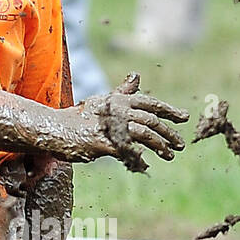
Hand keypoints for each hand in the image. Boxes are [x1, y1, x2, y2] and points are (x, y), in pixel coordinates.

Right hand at [64, 74, 187, 171]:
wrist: (56, 129)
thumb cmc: (81, 117)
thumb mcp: (104, 101)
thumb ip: (123, 92)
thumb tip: (137, 76)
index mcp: (119, 100)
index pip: (149, 103)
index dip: (168, 110)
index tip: (184, 117)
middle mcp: (117, 110)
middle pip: (150, 120)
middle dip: (168, 132)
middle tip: (181, 144)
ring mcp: (110, 126)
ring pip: (143, 134)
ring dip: (159, 145)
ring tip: (170, 155)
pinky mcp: (103, 143)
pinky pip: (127, 151)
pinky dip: (138, 158)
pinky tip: (145, 164)